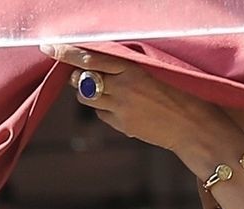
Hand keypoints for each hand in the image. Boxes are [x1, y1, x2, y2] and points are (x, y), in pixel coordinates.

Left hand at [39, 42, 236, 163]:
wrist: (194, 126)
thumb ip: (126, 66)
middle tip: (76, 71)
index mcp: (131, 68)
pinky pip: (103, 115)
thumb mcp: (154, 70)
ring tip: (107, 90)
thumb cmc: (179, 93)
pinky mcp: (124, 126)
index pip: (90, 57)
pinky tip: (123, 108)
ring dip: (90, 92)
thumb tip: (99, 64)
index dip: (67, 52)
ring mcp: (121, 109)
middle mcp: (123, 88)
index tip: (49, 46)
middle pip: (83, 80)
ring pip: (89, 99)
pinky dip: (105, 110)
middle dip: (77, 75)